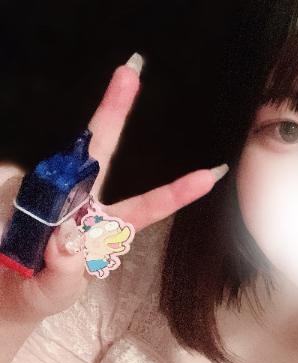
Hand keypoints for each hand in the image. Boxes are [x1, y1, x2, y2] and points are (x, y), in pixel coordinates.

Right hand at [0, 60, 225, 322]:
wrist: (4, 290)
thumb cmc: (42, 290)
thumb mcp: (58, 291)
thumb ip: (65, 271)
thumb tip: (66, 237)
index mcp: (108, 227)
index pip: (148, 207)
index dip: (177, 191)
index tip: (212, 174)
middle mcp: (83, 202)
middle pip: (101, 153)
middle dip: (114, 111)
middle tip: (131, 70)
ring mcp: (52, 192)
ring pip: (55, 176)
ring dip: (42, 207)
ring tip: (29, 252)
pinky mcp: (22, 189)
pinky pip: (23, 191)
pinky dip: (15, 214)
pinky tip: (12, 239)